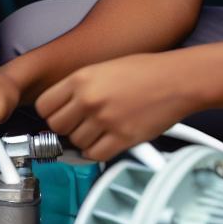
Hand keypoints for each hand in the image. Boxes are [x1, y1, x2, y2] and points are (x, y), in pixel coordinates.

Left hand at [36, 53, 200, 161]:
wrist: (178, 80)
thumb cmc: (146, 72)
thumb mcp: (103, 68)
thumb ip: (80, 88)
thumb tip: (62, 110)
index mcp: (81, 78)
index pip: (44, 106)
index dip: (51, 114)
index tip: (60, 117)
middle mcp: (89, 99)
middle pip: (57, 127)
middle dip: (67, 129)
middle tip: (81, 126)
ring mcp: (105, 120)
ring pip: (76, 144)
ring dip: (85, 141)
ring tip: (102, 130)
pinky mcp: (122, 138)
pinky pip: (95, 155)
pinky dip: (98, 152)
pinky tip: (108, 142)